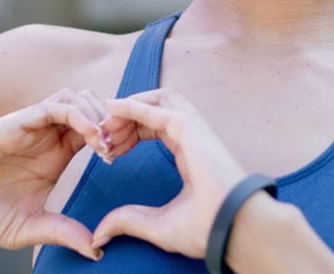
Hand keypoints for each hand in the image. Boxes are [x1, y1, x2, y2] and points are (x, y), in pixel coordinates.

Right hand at [0, 88, 111, 259]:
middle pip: (89, 111)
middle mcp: (43, 140)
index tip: (123, 162)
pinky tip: (90, 136)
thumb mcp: (27, 228)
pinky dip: (78, 114)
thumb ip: (61, 232)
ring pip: (76, 101)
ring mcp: (28, 129)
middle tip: (122, 147)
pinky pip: (54, 106)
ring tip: (107, 143)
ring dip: (97, 115)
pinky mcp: (13, 124)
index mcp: (50, 160)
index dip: (112, 142)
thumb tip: (96, 250)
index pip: (91, 137)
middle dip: (111, 123)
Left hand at [93, 88, 249, 256]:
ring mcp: (195, 129)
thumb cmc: (206, 227)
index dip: (129, 132)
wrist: (232, 228)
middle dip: (125, 118)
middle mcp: (193, 136)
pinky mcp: (192, 128)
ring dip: (128, 107)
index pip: (155, 126)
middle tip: (102, 135)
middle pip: (155, 108)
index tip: (109, 151)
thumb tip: (101, 233)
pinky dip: (134, 105)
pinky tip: (113, 109)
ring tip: (106, 124)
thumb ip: (129, 220)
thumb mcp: (158, 224)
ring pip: (159, 99)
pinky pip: (158, 108)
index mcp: (189, 152)